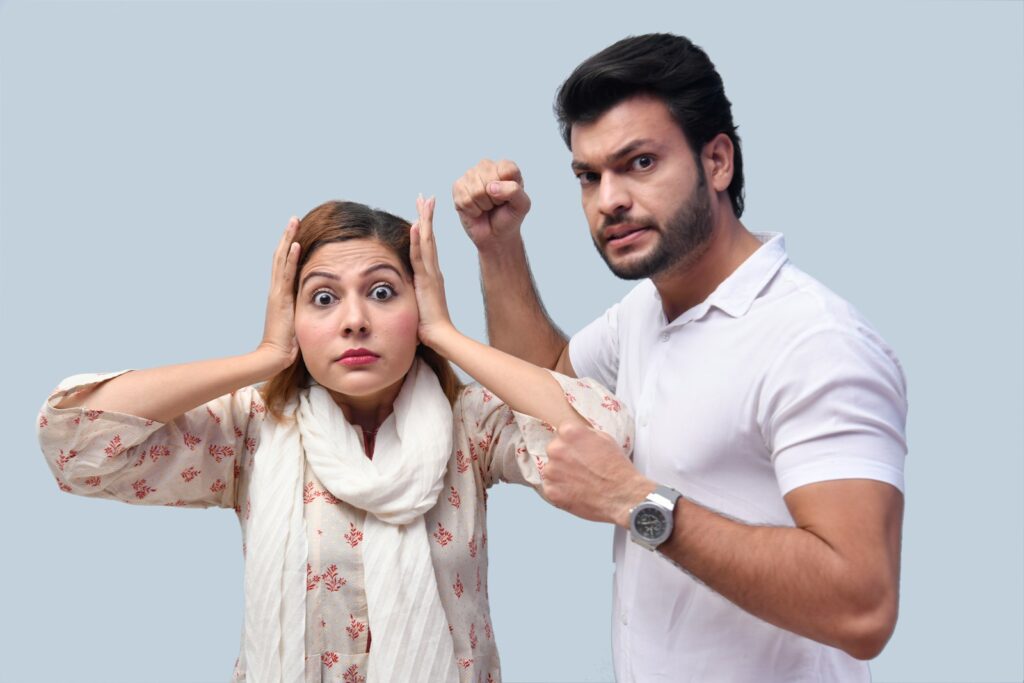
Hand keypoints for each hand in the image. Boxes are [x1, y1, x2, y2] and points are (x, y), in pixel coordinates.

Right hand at [258, 217, 300, 371]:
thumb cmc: (288, 346)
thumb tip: (321, 308)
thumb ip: (305, 312)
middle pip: (280, 257)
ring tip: (294, 222)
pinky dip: (290, 257)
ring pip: (281, 259)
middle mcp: (277, 290)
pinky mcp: (280, 298)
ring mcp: (277, 293)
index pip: (285, 265)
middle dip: (288, 237)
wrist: (274, 357)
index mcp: (281, 295)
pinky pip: (286, 273)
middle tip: (294, 219)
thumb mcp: (299, 323)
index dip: (290, 249)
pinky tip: (295, 243)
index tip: (298, 233)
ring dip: (288, 239)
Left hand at [410, 195, 455, 348]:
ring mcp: (431, 274)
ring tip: (424, 201)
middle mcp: (433, 270)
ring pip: (426, 241)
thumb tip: (405, 295)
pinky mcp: (427, 280)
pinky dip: (418, 240)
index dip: (425, 227)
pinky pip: (420, 256)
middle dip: (427, 216)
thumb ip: (414, 296)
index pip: (427, 245)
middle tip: (425, 197)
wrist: (440, 337)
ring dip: (424, 220)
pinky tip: (416, 226)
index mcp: (431, 275)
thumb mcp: (418, 305)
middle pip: (429, 237)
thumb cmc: (429, 327)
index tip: (423, 211)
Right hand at [452, 158, 531, 251]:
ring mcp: (470, 175)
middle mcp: (487, 166)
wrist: (495, 235)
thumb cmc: (509, 217)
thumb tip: (491, 187)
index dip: (508, 189)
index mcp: (506, 167)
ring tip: (486, 206)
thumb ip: (514, 191)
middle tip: (496, 204)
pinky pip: (465, 199)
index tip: (508, 198)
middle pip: (489, 180)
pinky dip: (472, 210)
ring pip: (476, 191)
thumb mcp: (522, 205)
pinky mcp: (458, 187)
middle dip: (494, 199)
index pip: (507, 170)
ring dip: (483, 205)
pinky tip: (476, 209)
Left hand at [542, 422, 654, 526]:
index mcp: (570, 432)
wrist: (623, 496)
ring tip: (580, 481)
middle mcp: (557, 449)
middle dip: (565, 457)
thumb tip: (576, 434)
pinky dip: (560, 490)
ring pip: (551, 469)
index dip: (572, 442)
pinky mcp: (551, 490)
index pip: (562, 431)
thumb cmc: (617, 469)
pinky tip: (576, 491)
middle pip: (554, 449)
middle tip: (581, 467)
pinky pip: (550, 487)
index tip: (578, 450)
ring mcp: (552, 471)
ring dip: (561, 474)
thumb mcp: (605, 439)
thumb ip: (585, 434)